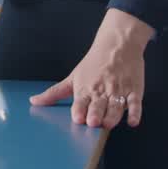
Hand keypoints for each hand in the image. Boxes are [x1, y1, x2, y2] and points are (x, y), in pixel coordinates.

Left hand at [30, 10, 152, 128]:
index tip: (78, 118)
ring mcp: (118, 91)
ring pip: (116, 106)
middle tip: (93, 122)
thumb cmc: (93, 63)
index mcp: (85, 89)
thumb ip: (54, 93)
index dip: (79, 110)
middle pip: (98, 105)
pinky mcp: (134, 91)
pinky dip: (134, 112)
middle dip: (95, 114)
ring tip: (109, 124)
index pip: (81, 102)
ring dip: (112, 116)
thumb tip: (33, 101)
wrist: (118, 45)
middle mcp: (101, 91)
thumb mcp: (72, 78)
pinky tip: (132, 121)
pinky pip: (135, 103)